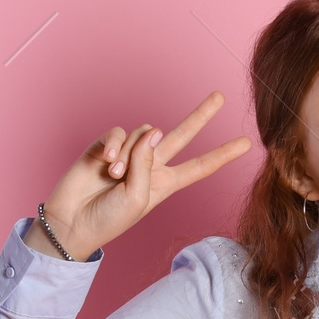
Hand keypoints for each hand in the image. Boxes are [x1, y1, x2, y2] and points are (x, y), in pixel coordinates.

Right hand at [30, 90, 250, 259]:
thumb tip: (153, 130)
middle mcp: (151, 165)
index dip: (222, 155)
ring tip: (113, 178)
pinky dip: (113, 146)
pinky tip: (105, 162)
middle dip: (201, 115)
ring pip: (142, 134)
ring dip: (129, 155)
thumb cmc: (109, 218)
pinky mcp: (107, 145)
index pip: (200, 167)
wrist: (73, 221)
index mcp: (165, 184)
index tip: (246, 144)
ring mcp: (130, 154)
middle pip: (182, 136)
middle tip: (220, 96)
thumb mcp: (137, 198)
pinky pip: (118, 132)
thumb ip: (147, 163)